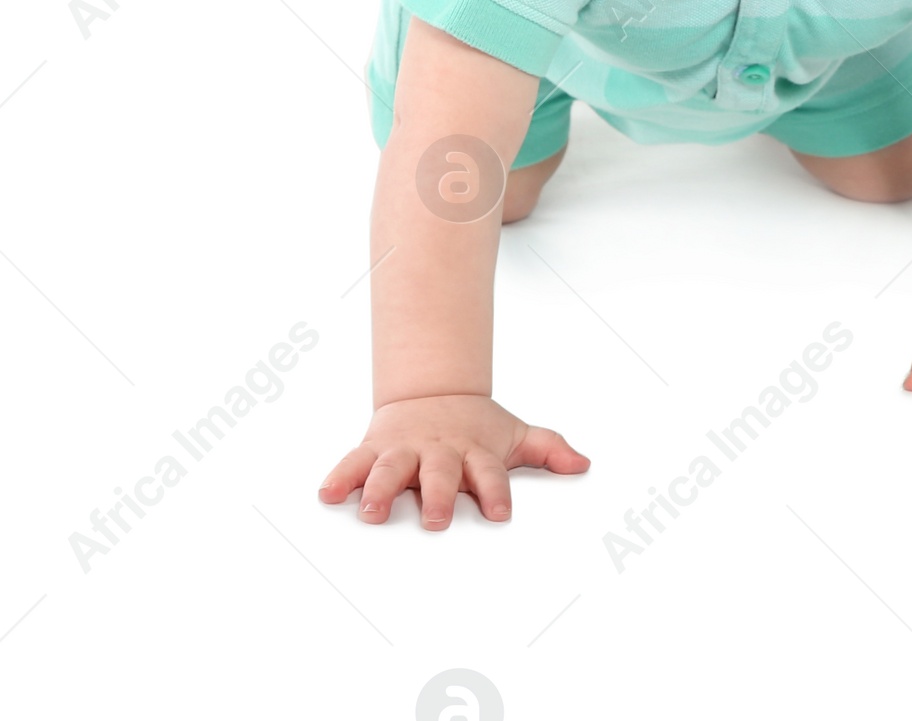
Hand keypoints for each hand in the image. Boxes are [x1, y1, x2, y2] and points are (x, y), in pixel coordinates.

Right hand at [318, 393, 590, 527]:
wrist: (434, 391)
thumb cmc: (476, 426)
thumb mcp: (514, 434)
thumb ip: (549, 449)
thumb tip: (583, 464)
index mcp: (474, 450)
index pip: (489, 472)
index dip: (495, 492)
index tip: (499, 514)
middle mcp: (438, 450)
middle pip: (439, 472)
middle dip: (437, 495)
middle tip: (435, 520)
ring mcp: (405, 449)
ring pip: (390, 468)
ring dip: (379, 489)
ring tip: (370, 513)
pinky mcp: (375, 449)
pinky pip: (354, 462)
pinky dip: (340, 476)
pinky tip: (328, 493)